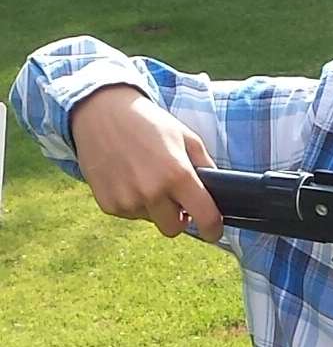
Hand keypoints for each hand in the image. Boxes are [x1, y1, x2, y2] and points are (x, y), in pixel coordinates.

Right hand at [71, 85, 222, 240]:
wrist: (101, 114)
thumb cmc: (148, 124)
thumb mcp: (187, 138)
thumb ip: (205, 166)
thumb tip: (217, 190)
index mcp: (177, 175)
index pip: (204, 217)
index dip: (213, 229)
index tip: (214, 231)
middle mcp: (151, 192)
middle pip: (174, 229)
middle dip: (180, 218)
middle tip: (177, 199)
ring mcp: (127, 201)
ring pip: (151, 220)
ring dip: (155, 207)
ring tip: (147, 177)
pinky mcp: (108, 204)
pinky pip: (130, 214)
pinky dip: (134, 203)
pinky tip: (129, 178)